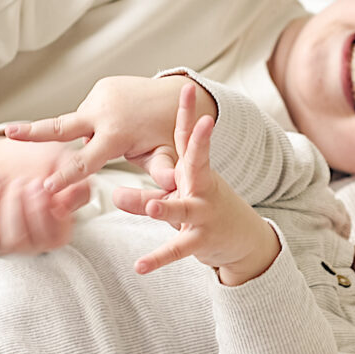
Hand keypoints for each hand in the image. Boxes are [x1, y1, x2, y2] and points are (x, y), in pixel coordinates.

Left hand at [0, 136, 91, 253]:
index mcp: (52, 233)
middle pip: (17, 240)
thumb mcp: (63, 163)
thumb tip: (67, 203)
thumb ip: (75, 181)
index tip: (40, 184)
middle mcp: (24, 242)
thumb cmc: (39, 161)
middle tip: (19, 181)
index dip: (42, 213)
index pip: (50, 240)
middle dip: (15, 207)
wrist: (8, 152)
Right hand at [3, 75, 215, 192]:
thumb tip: (173, 184)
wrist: (175, 96)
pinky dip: (95, 124)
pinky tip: (116, 125)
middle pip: (62, 127)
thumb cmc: (170, 133)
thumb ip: (163, 171)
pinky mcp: (100, 88)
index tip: (47, 187)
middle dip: (34, 132)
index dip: (66, 175)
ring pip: (81, 126)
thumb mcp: (168, 155)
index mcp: (117, 133)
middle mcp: (104, 111)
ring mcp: (100, 96)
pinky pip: (89, 114)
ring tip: (123, 138)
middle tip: (7, 133)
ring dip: (90, 137)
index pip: (86, 160)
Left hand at [112, 82, 280, 283]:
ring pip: (181, 208)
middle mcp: (201, 188)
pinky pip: (176, 249)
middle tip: (203, 124)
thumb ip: (143, 196)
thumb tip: (113, 195)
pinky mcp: (200, 240)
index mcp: (194, 172)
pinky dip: (158, 258)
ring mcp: (202, 214)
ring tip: (151, 207)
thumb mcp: (174, 200)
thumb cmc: (203, 211)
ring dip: (165, 208)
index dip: (187, 115)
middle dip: (201, 142)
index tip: (186, 88)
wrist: (241, 240)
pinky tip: (140, 265)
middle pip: (198, 163)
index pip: (188, 140)